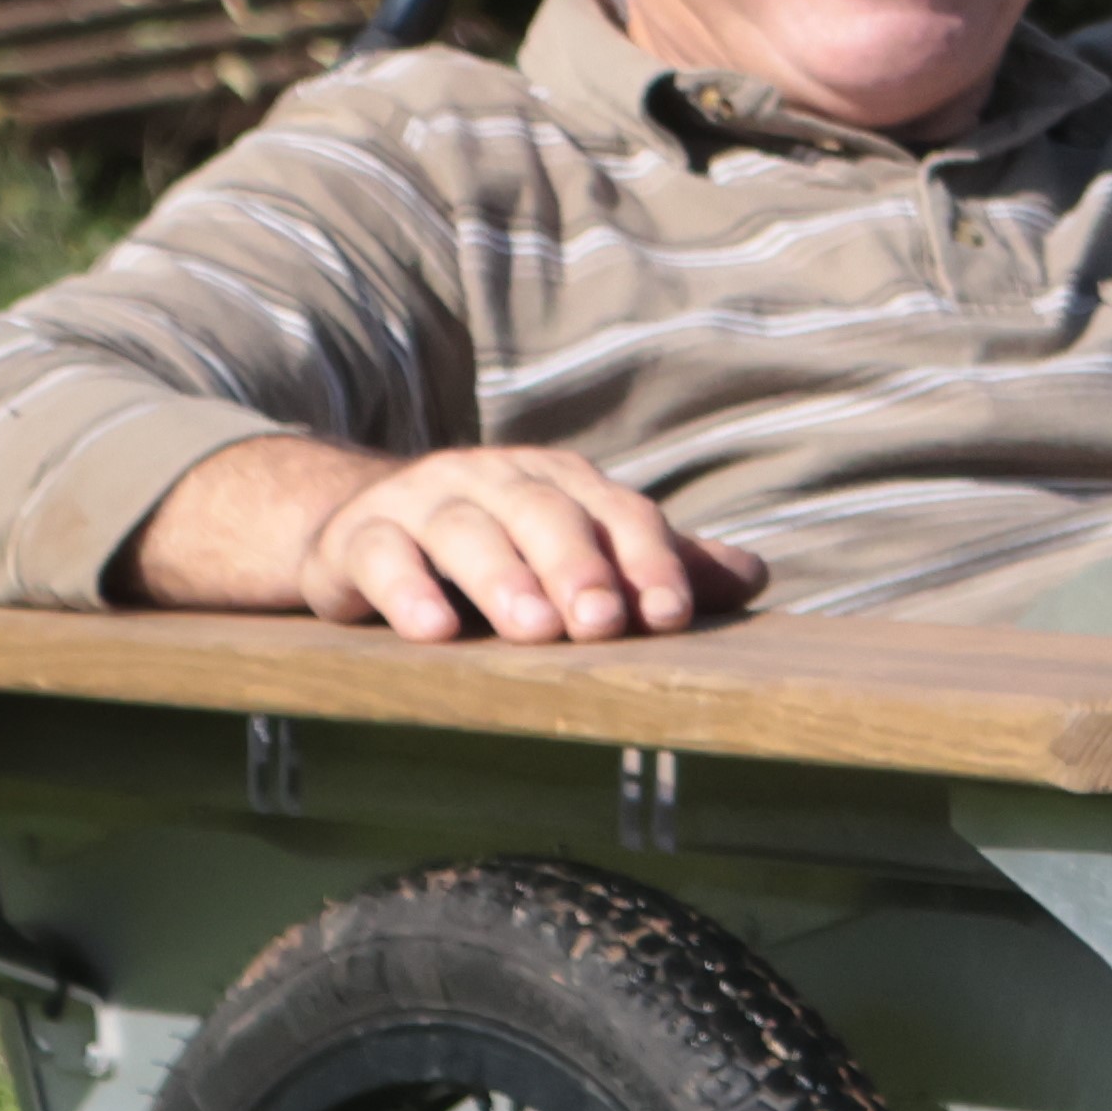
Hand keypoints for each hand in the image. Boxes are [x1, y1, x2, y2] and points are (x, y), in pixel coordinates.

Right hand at [123, 437, 768, 640]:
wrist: (360, 525)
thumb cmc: (502, 550)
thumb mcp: (580, 552)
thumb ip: (660, 566)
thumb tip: (755, 577)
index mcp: (564, 482)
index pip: (622, 513)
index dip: (652, 562)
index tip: (674, 617)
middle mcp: (496, 479)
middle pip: (548, 514)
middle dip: (582, 567)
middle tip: (605, 623)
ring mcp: (424, 502)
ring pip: (466, 531)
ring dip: (504, 579)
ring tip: (534, 631)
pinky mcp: (356, 538)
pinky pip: (382, 557)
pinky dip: (407, 591)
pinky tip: (432, 631)